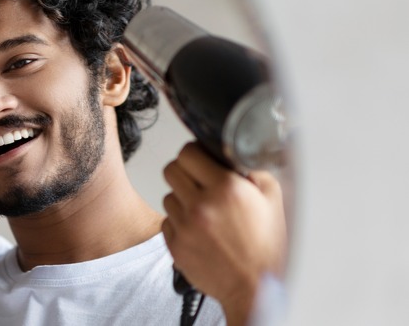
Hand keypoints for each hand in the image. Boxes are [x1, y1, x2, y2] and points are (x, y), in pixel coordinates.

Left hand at [161, 143, 286, 323]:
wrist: (256, 287)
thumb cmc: (267, 247)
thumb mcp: (273, 199)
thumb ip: (253, 170)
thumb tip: (232, 154)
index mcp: (226, 188)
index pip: (188, 153)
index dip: (194, 153)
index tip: (200, 159)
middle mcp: (201, 205)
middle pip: (171, 170)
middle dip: (184, 172)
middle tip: (198, 181)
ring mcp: (185, 226)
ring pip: (168, 196)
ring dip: (182, 199)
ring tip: (204, 211)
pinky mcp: (175, 245)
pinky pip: (166, 222)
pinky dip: (179, 223)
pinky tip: (199, 230)